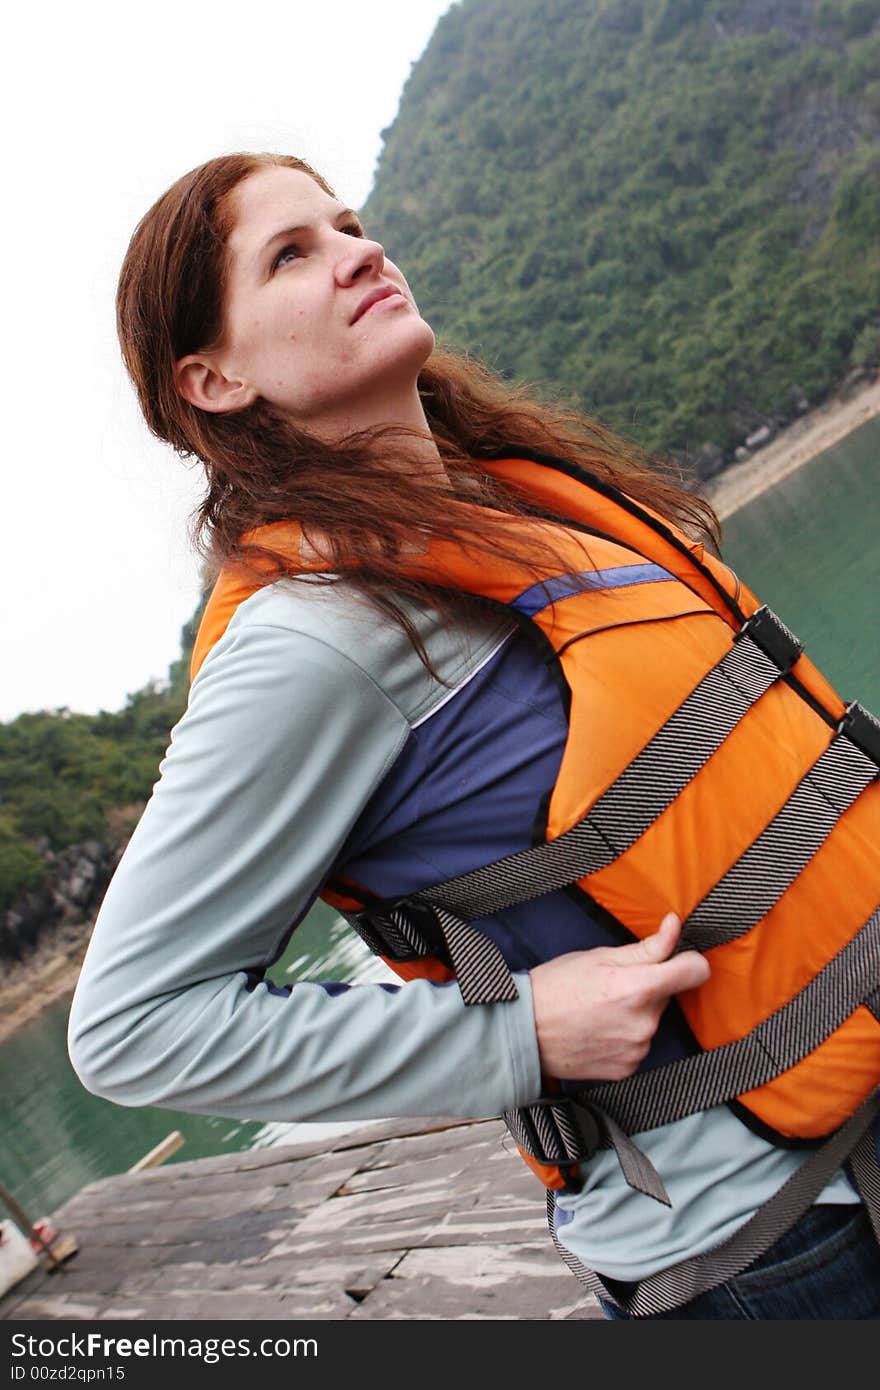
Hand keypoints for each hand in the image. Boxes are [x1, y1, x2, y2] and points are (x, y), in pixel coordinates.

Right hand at [529, 913, 709, 1080]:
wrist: (524, 1031)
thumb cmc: (556, 987)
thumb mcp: (600, 957)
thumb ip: (646, 947)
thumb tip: (674, 927)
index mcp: (639, 988)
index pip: (695, 971)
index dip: (689, 961)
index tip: (679, 959)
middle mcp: (644, 1023)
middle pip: (668, 995)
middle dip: (648, 986)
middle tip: (613, 985)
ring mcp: (637, 1050)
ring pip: (652, 1020)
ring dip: (636, 1012)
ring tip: (600, 1009)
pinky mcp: (628, 1069)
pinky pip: (638, 1044)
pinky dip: (625, 1036)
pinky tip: (599, 1029)